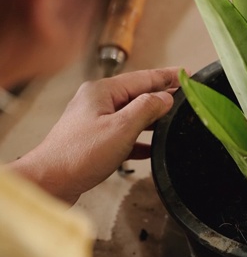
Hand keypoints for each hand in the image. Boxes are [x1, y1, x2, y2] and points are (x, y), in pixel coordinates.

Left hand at [8, 68, 180, 204]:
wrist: (49, 182)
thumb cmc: (79, 154)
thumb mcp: (121, 128)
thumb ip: (146, 109)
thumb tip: (165, 98)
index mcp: (102, 92)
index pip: (143, 78)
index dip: (166, 76)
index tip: (185, 74)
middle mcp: (98, 102)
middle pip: (137, 94)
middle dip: (161, 95)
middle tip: (186, 95)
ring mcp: (95, 122)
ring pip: (132, 114)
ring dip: (153, 117)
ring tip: (174, 118)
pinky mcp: (95, 141)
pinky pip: (124, 134)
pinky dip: (140, 139)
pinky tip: (152, 147)